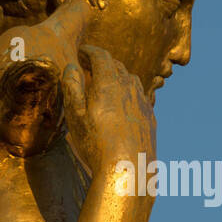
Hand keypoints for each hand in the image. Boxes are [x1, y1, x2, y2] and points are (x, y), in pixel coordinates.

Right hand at [61, 44, 155, 174]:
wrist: (129, 170)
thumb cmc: (96, 143)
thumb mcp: (75, 115)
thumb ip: (72, 87)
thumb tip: (71, 67)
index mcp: (109, 82)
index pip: (101, 56)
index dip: (89, 51)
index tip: (81, 51)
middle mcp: (129, 87)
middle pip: (117, 65)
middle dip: (102, 62)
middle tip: (89, 65)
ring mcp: (142, 102)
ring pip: (130, 80)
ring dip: (117, 76)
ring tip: (105, 83)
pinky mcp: (150, 118)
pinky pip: (139, 97)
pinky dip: (128, 92)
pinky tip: (122, 104)